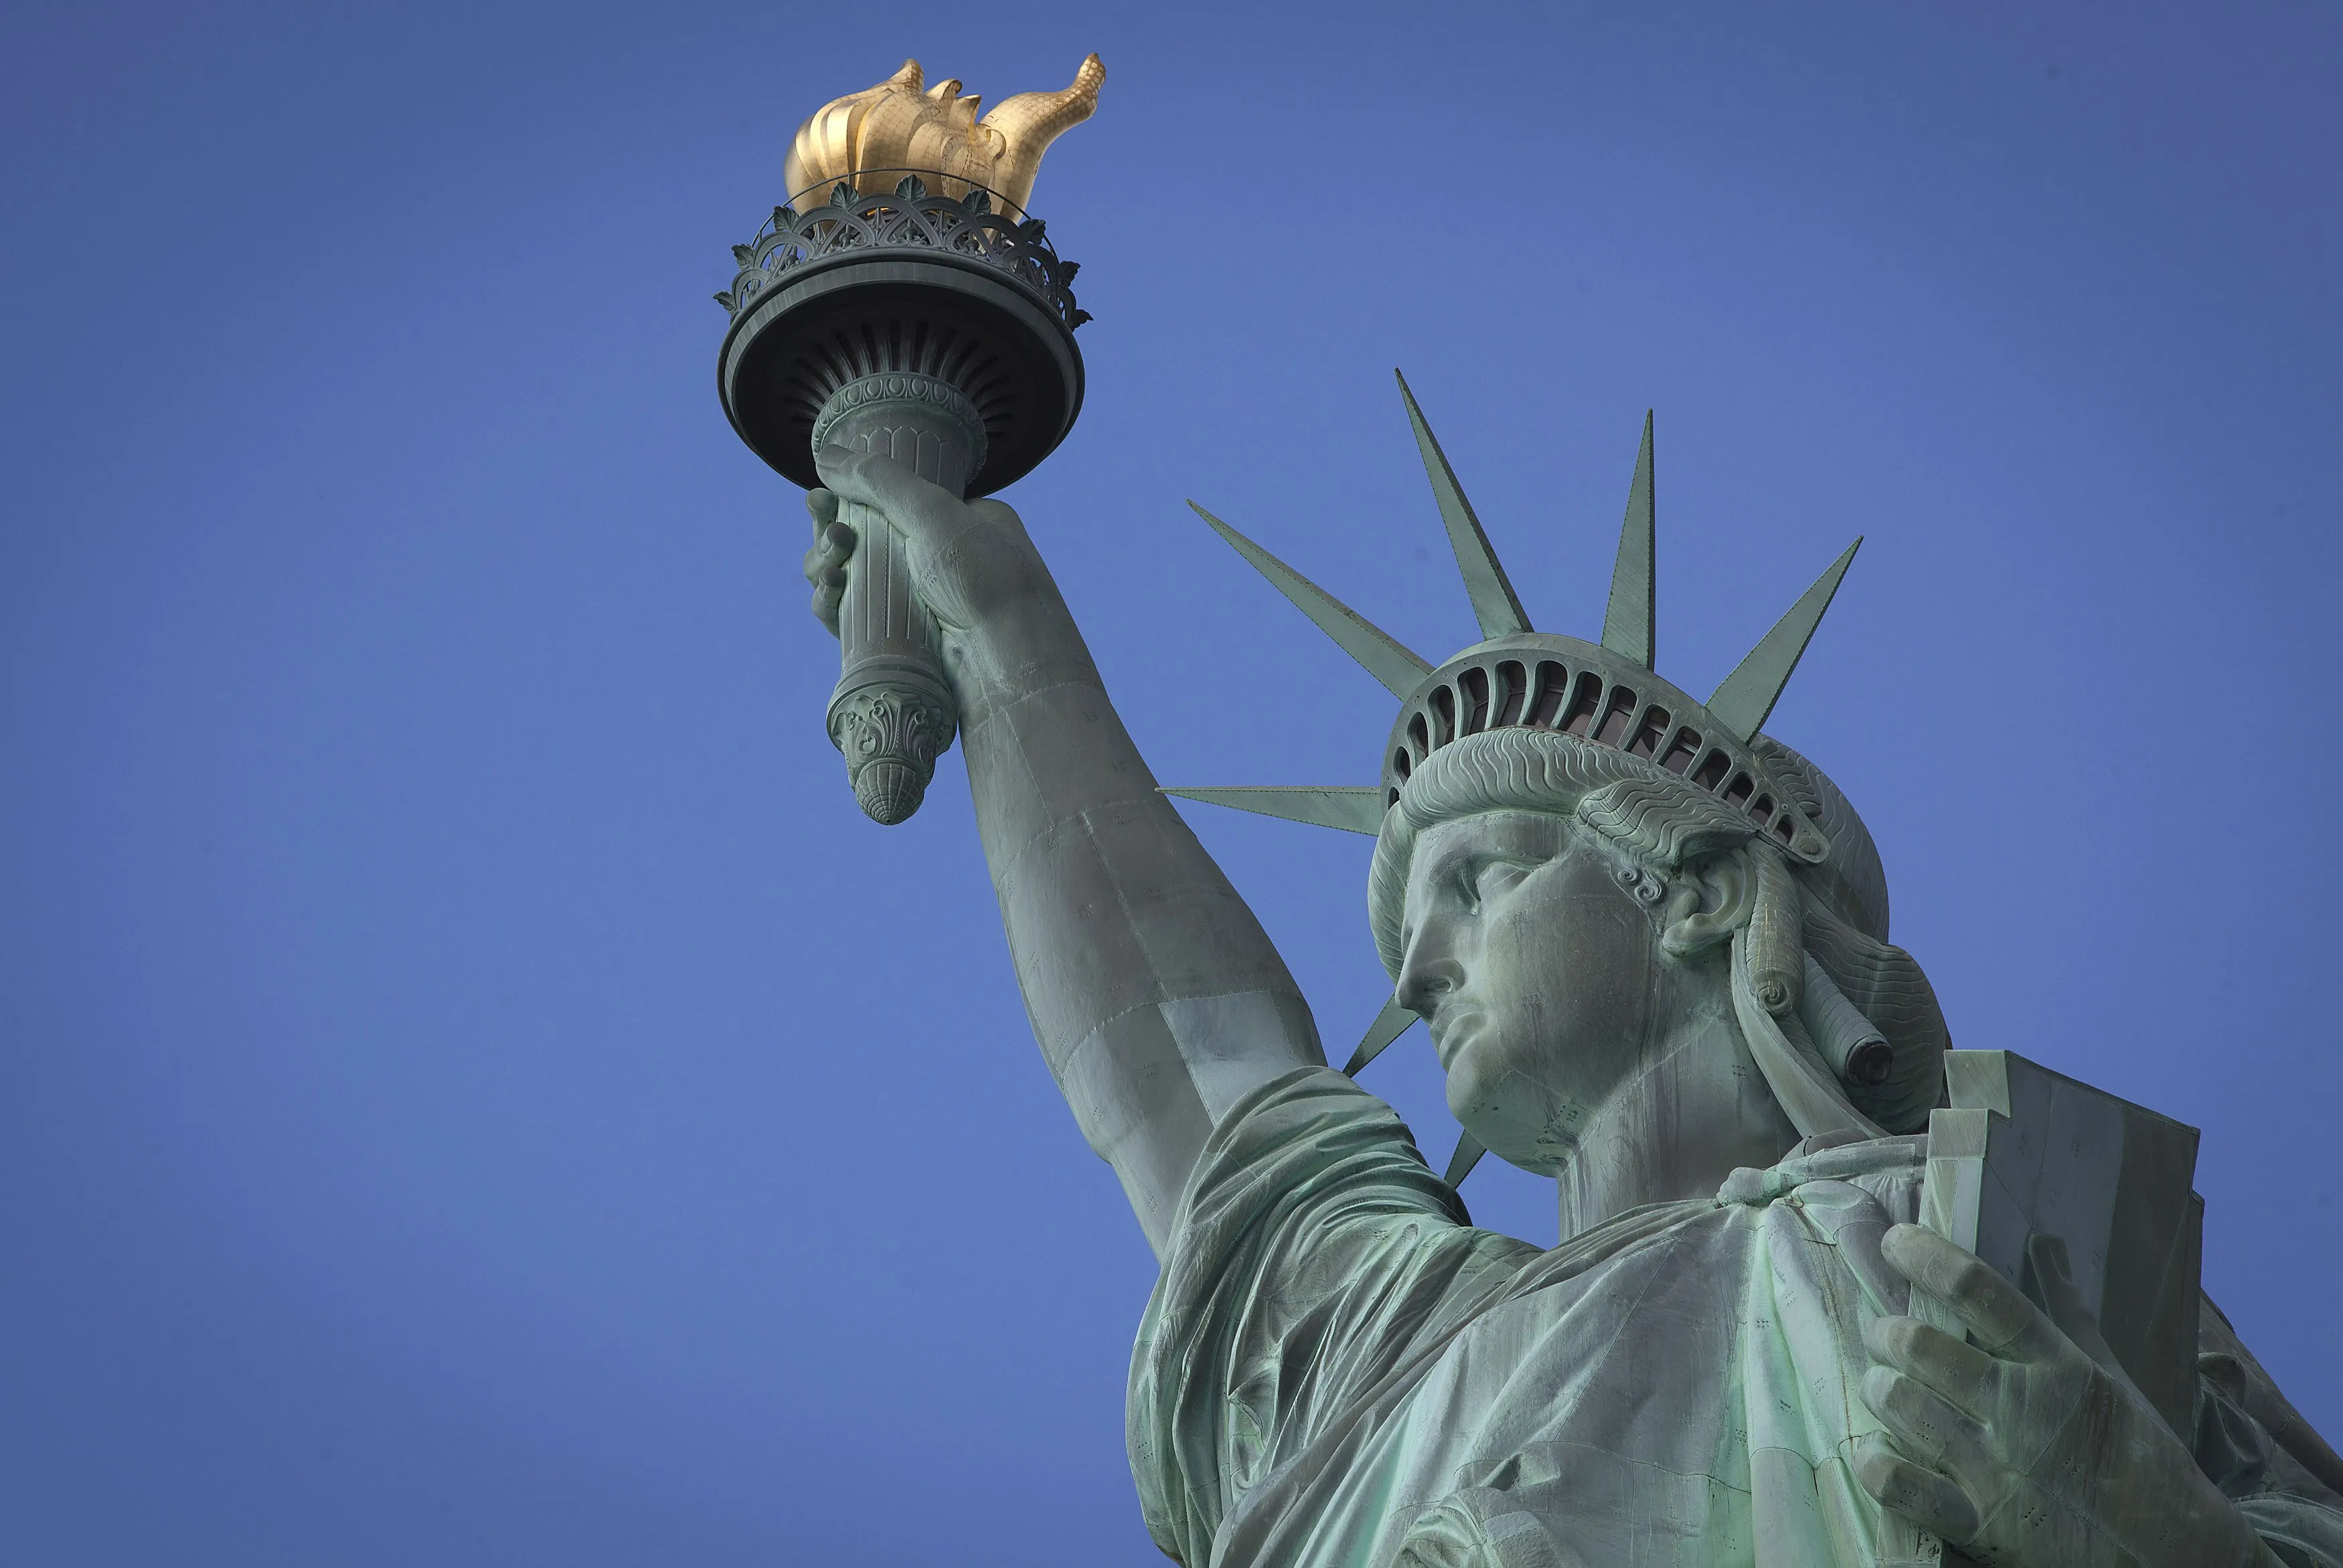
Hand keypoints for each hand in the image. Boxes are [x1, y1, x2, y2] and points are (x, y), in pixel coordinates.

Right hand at [799, 448, 1091, 716]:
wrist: (1009, 663)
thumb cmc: (987, 580)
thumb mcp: (935, 514)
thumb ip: (879, 480)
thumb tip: (823, 455)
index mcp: (964, 521)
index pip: (895, 501)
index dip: (852, 498)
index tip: (820, 496)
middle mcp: (942, 560)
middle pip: (865, 539)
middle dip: (834, 533)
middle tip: (826, 527)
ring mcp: (920, 604)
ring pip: (854, 579)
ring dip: (827, 565)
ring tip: (830, 563)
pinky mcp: (901, 643)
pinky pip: (854, 619)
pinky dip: (833, 603)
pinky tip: (827, 592)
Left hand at [1857, 1223, 2271, 1567]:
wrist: (2177, 1553)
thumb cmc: (2141, 1457)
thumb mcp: (2111, 1376)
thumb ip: (2068, 1308)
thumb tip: (2046, 1241)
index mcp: (2058, 1368)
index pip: (1981, 1293)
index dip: (1929, 1258)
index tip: (1897, 1240)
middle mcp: (2022, 1413)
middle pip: (1921, 1346)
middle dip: (1887, 1333)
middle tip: (1886, 1335)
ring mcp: (1997, 1471)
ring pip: (1901, 1403)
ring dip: (1880, 1388)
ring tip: (1885, 1387)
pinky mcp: (1980, 1525)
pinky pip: (1899, 1485)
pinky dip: (1876, 1464)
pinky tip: (1880, 1451)